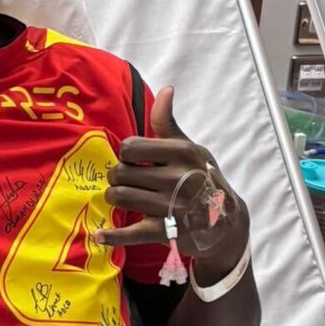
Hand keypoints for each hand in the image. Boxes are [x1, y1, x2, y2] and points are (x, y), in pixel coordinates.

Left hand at [92, 86, 248, 280]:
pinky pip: (132, 233)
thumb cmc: (202, 177)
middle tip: (123, 181)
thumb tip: (166, 89)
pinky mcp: (166, 231)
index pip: (130, 148)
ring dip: (114, 197)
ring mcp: (171, 206)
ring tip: (120, 196)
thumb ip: (169, 123)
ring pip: (121, 197)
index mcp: (181, 153)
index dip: (125, 154)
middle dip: (116, 177)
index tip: (132, 161)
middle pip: (121, 173)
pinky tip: (98, 235)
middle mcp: (178, 178)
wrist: (225, 220)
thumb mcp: (191, 148)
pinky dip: (113, 236)